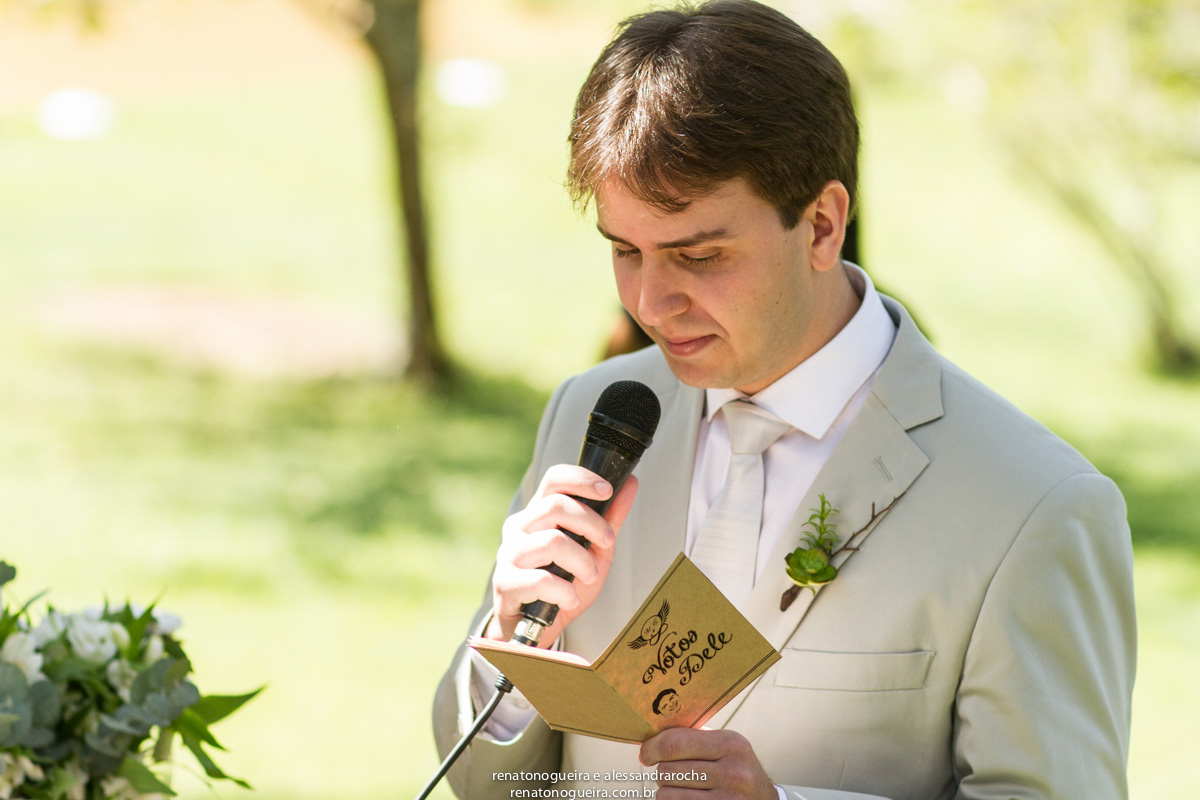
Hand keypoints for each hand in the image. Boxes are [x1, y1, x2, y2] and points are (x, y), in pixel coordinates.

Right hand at [485, 465, 638, 645]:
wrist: (536, 628)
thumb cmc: (564, 585)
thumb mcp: (595, 551)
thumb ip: (610, 519)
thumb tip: (631, 483)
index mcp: (539, 514)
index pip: (554, 480)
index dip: (581, 479)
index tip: (607, 490)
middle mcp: (519, 528)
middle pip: (555, 506)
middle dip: (592, 524)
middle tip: (607, 543)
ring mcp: (509, 554)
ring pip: (551, 542)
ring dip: (582, 562)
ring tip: (590, 577)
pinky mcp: (504, 583)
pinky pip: (540, 580)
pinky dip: (564, 591)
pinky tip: (570, 598)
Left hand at [641, 728, 776, 799]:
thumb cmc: (737, 769)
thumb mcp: (725, 746)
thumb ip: (694, 737)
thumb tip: (653, 733)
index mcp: (731, 744)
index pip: (675, 743)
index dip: (652, 748)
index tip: (646, 753)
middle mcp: (733, 772)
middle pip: (667, 770)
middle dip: (663, 770)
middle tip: (674, 771)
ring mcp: (727, 799)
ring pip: (667, 793)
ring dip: (668, 790)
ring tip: (683, 786)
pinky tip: (688, 797)